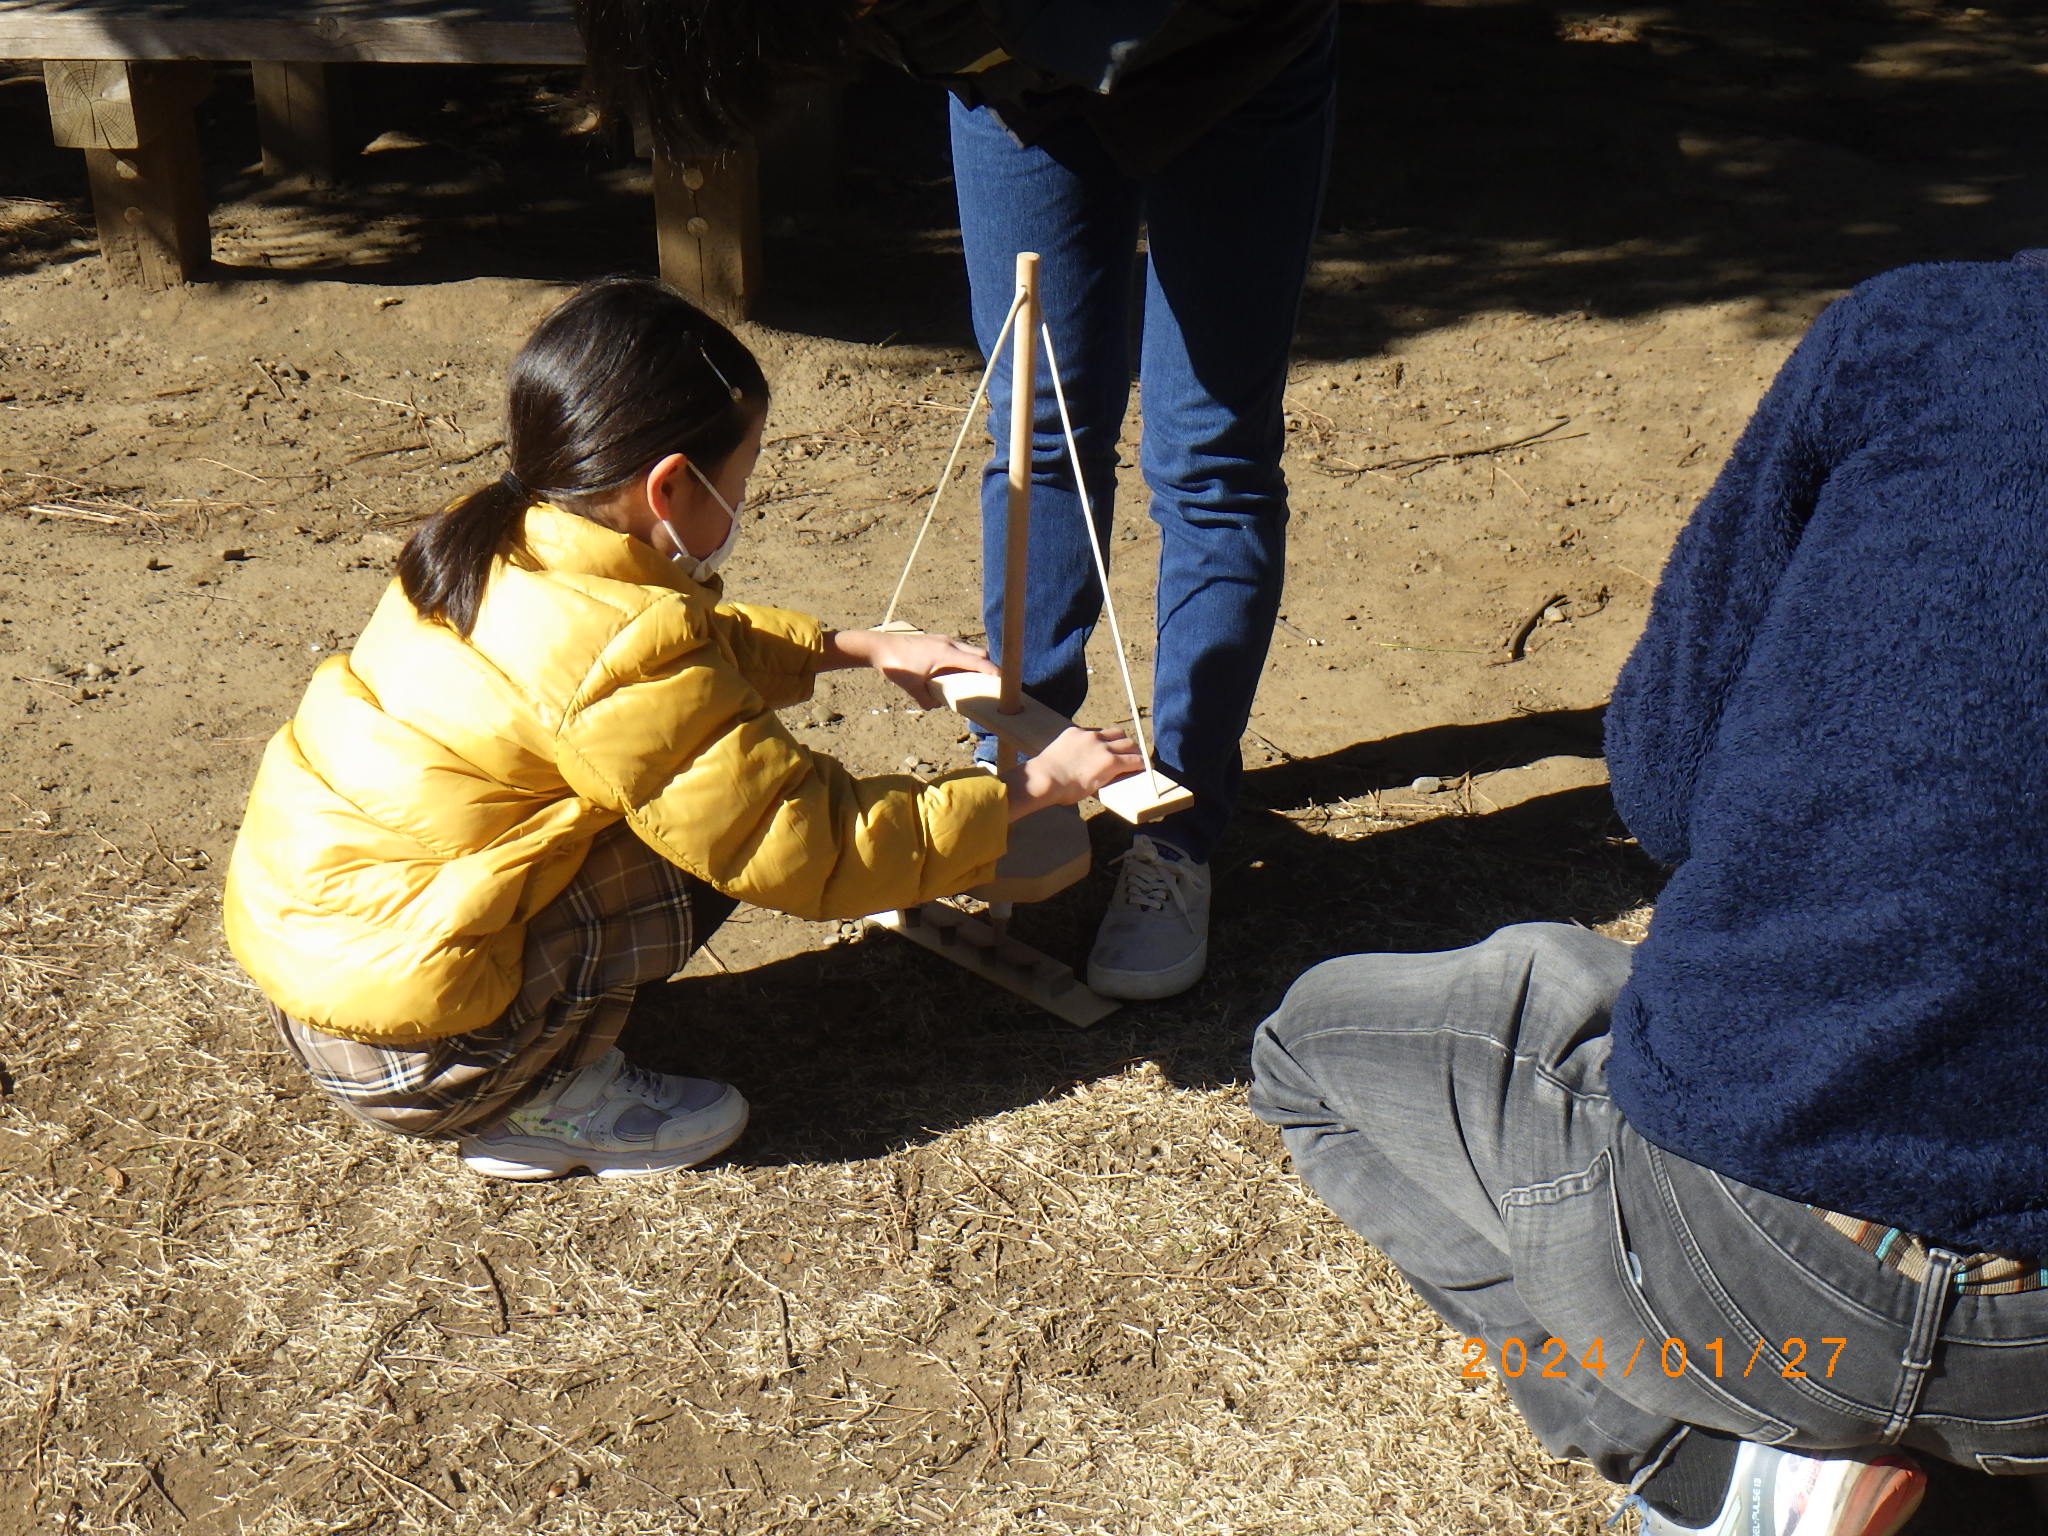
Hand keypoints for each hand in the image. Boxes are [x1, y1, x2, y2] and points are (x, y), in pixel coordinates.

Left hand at [826, 628, 998, 708]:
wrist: (878, 646)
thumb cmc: (895, 664)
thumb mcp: (912, 687)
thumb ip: (927, 700)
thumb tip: (936, 706)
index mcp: (946, 654)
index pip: (978, 663)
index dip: (994, 673)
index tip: (1005, 682)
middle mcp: (948, 644)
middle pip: (979, 654)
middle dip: (987, 668)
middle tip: (991, 684)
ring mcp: (942, 640)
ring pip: (968, 650)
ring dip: (974, 663)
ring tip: (973, 680)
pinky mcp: (935, 640)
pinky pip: (957, 649)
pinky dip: (962, 659)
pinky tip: (953, 673)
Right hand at [1000, 726, 1142, 818]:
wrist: (1044, 779)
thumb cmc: (1044, 777)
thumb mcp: (1058, 758)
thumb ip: (1070, 758)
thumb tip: (1073, 770)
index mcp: (1075, 733)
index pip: (1098, 733)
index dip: (1107, 742)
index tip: (1109, 750)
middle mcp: (1090, 736)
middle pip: (1117, 734)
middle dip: (1124, 744)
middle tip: (1129, 754)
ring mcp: (1101, 747)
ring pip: (1128, 743)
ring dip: (1134, 752)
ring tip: (1139, 761)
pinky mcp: (1111, 761)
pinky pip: (1132, 760)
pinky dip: (1140, 763)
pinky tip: (1145, 768)